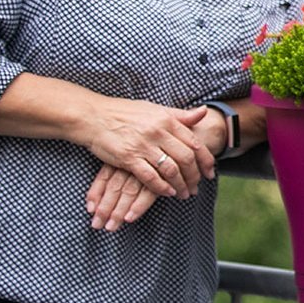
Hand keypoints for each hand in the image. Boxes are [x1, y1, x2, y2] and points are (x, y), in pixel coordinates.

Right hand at [81, 97, 215, 199]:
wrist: (94, 116)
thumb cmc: (125, 113)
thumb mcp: (155, 109)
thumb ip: (180, 114)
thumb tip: (203, 112)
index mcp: (167, 120)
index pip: (195, 143)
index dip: (205, 160)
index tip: (210, 173)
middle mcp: (158, 132)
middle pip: (186, 158)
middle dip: (194, 176)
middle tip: (196, 187)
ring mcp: (143, 145)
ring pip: (171, 169)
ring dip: (180, 185)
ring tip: (183, 193)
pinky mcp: (128, 158)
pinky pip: (150, 177)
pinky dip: (161, 187)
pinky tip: (167, 192)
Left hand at [86, 164, 157, 230]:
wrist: (189, 152)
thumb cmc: (155, 162)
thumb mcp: (135, 158)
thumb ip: (120, 174)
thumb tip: (100, 199)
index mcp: (123, 159)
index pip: (104, 176)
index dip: (95, 193)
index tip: (90, 209)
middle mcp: (133, 164)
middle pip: (114, 187)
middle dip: (104, 208)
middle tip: (97, 224)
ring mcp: (147, 171)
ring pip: (128, 192)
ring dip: (118, 212)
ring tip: (110, 226)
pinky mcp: (162, 178)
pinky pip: (147, 195)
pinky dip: (138, 207)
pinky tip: (129, 218)